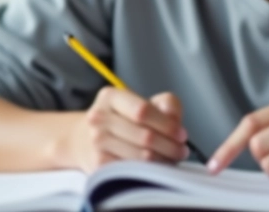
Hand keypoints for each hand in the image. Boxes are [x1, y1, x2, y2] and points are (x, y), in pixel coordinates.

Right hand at [70, 87, 189, 171]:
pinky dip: (150, 171)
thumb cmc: (124, 120)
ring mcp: (96, 142)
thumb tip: (175, 121)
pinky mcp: (98, 165)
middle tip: (182, 150)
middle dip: (170, 146)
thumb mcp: (143, 103)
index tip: (182, 134)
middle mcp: (98, 118)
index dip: (167, 124)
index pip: (143, 110)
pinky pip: (133, 171)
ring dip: (164, 160)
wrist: (86, 139)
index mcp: (110, 97)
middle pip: (145, 136)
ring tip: (172, 158)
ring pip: (141, 156)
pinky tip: (156, 167)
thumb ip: (166, 105)